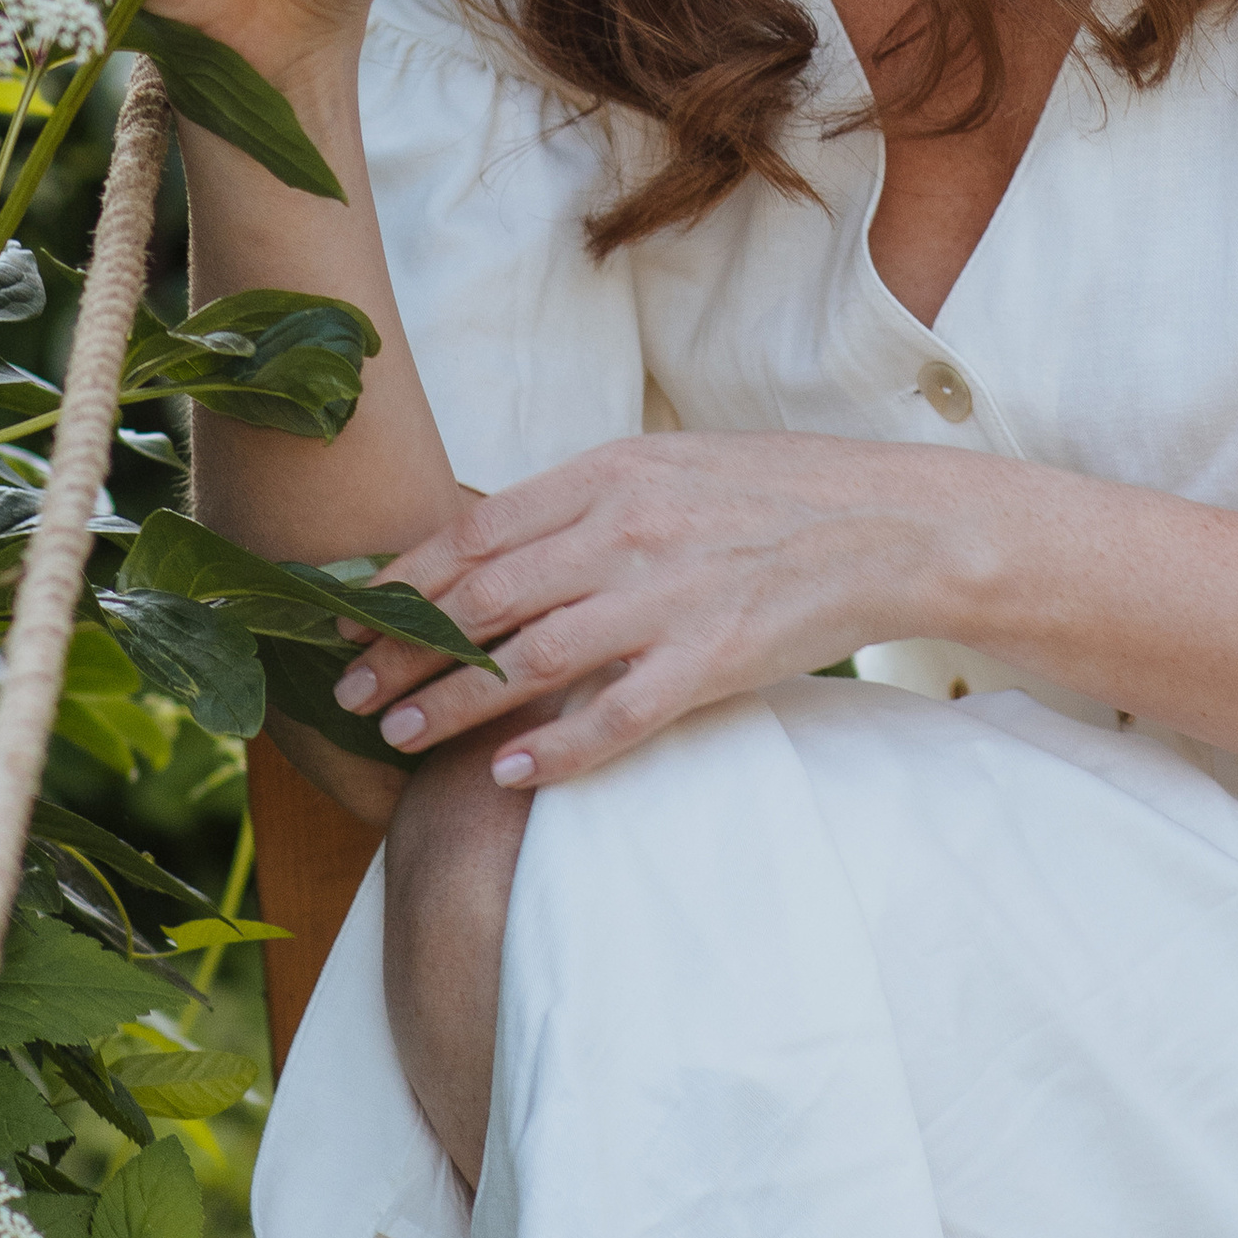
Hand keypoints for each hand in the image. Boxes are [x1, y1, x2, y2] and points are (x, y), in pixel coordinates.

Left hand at [326, 434, 966, 788]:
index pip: (475, 533)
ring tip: (401, 736)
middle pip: (483, 599)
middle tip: (348, 692)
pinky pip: (617, 716)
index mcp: (608, 472)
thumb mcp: (666, 465)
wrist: (888, 521)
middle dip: (403, 649)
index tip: (350, 618)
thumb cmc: (772, 492)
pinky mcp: (713, 660)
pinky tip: (512, 772)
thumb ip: (583, 504)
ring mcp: (669, 597)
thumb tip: (494, 549)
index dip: (402, 581)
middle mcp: (626, 530)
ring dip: (454, 703)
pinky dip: (558, 749)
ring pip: (531, 659)